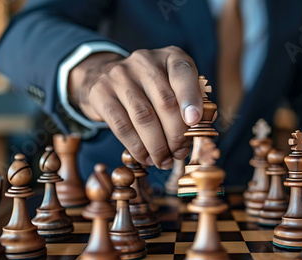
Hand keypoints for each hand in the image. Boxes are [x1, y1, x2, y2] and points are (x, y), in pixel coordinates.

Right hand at [68, 46, 202, 169]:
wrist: (103, 75)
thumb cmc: (151, 87)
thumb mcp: (173, 84)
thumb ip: (191, 101)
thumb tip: (201, 127)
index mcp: (170, 57)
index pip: (182, 73)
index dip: (190, 98)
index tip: (194, 121)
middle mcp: (144, 61)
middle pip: (164, 101)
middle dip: (175, 134)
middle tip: (179, 153)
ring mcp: (120, 75)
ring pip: (143, 117)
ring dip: (157, 146)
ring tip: (163, 161)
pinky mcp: (101, 93)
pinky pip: (122, 126)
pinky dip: (137, 147)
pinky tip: (146, 157)